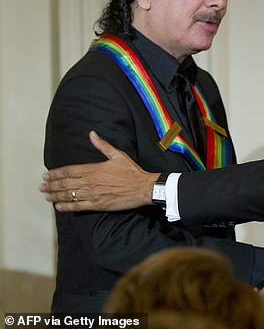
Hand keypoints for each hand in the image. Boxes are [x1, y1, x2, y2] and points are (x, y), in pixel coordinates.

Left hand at [39, 131, 157, 211]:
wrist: (143, 187)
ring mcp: (93, 194)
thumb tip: (92, 134)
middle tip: (42, 186)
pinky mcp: (98, 204)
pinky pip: (78, 207)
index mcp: (93, 169)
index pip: (69, 171)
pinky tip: (58, 206)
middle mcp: (90, 182)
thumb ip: (102, 145)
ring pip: (69, 195)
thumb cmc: (132, 171)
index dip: (55, 173)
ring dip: (55, 196)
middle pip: (65, 184)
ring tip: (46, 195)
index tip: (46, 175)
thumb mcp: (118, 154)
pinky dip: (66, 207)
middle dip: (51, 185)